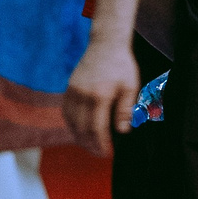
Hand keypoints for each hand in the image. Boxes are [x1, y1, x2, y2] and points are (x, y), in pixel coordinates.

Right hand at [63, 31, 140, 153]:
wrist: (105, 44)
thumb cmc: (122, 65)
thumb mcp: (130, 86)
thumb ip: (125, 110)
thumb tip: (122, 131)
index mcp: (99, 96)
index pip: (97, 128)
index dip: (101, 143)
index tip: (107, 153)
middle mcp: (82, 95)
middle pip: (81, 128)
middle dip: (90, 144)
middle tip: (99, 154)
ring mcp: (72, 91)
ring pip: (71, 122)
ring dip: (79, 137)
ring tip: (89, 146)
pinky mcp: (69, 89)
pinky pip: (66, 112)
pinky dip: (72, 124)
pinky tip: (80, 130)